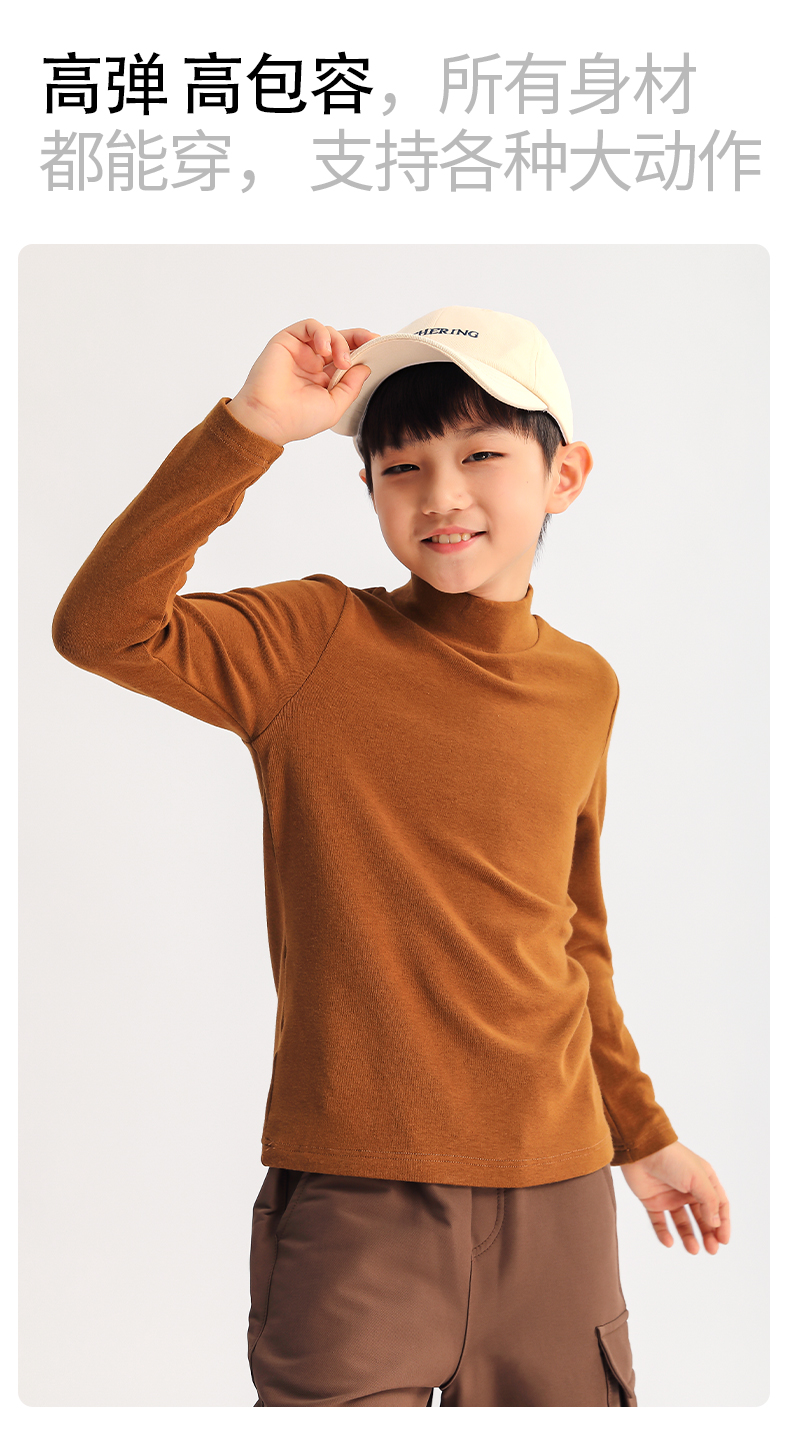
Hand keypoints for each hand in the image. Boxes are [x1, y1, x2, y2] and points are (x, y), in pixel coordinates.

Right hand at [227, 318, 378, 445]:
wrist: (269, 419)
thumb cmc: (297, 419)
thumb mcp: (335, 406)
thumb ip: (351, 386)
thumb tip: (365, 367)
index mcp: (323, 379)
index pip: (347, 358)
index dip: (364, 350)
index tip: (380, 348)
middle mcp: (312, 363)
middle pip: (340, 340)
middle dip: (359, 338)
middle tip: (372, 341)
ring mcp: (299, 351)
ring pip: (328, 332)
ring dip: (341, 342)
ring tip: (342, 362)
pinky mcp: (287, 341)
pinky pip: (310, 326)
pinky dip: (322, 333)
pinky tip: (325, 351)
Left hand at [620, 1140, 729, 1254]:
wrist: (641, 1150)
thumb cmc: (673, 1159)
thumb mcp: (698, 1178)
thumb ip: (709, 1201)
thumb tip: (715, 1224)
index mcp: (703, 1180)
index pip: (718, 1205)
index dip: (722, 1223)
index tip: (723, 1240)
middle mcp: (688, 1190)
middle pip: (701, 1217)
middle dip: (707, 1234)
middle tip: (711, 1249)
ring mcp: (670, 1196)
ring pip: (682, 1222)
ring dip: (688, 1236)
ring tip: (693, 1249)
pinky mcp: (652, 1202)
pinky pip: (660, 1222)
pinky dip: (664, 1233)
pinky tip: (669, 1242)